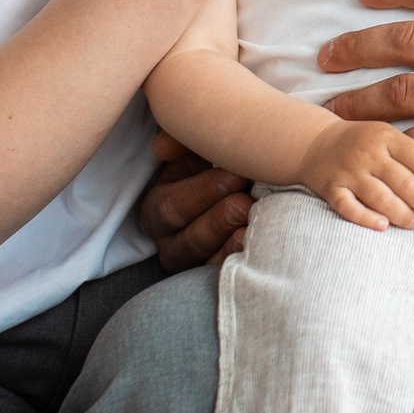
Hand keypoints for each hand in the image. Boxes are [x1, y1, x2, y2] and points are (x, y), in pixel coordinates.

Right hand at [139, 130, 252, 270]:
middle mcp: (171, 238)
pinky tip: (254, 242)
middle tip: (246, 201)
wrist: (252, 178)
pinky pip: (223, 275)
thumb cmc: (221, 156)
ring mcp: (195, 260)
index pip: (169, 207)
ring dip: (230, 241)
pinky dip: (238, 258)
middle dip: (217, 220)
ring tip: (253, 220)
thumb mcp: (196, 144)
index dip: (201, 193)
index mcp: (159, 204)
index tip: (236, 174)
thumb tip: (161, 149)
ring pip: (205, 261)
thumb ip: (180, 137)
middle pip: (187, 239)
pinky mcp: (215, 274)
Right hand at [298, 119, 413, 230]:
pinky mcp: (330, 188)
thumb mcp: (389, 136)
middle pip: (403, 182)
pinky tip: (383, 226)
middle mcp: (368, 153)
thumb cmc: (363, 143)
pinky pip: (348, 207)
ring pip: (380, 197)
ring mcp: (348, 171)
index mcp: (386, 137)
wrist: (314, 142)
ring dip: (402, 214)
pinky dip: (366, 218)